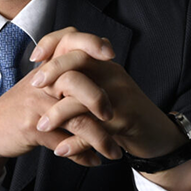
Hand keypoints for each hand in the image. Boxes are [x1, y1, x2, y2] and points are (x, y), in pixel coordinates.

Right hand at [0, 29, 119, 186]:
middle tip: (112, 115)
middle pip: (76, 81)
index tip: (111, 55)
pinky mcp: (32, 128)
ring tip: (114, 152)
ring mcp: (36, 104)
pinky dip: (81, 155)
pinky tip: (92, 161)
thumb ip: (65, 73)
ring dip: (99, 138)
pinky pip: (63, 142)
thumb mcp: (40, 83)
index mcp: (47, 67)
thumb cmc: (22, 106)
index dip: (90, 43)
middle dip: (98, 98)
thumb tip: (103, 69)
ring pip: (75, 118)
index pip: (69, 42)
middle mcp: (42, 82)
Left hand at [31, 27, 189, 163]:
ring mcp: (120, 95)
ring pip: (84, 96)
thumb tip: (42, 76)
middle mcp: (111, 73)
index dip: (52, 43)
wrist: (157, 136)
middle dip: (52, 71)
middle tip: (34, 85)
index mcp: (101, 64)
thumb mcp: (100, 89)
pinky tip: (61, 151)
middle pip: (78, 59)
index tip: (35, 58)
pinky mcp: (126, 119)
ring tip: (41, 126)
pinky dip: (76, 143)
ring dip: (58, 113)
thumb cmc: (122, 112)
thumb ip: (76, 80)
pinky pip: (96, 128)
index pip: (74, 40)